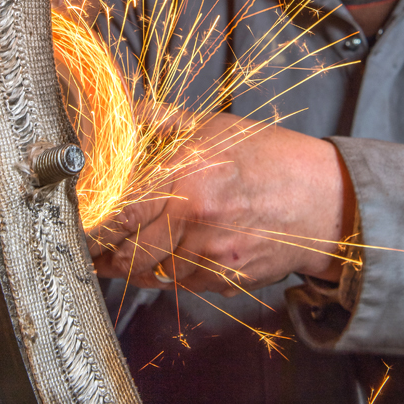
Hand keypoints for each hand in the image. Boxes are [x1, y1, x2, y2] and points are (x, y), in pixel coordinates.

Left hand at [89, 112, 354, 293]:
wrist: (326, 200)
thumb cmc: (270, 159)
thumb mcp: (213, 127)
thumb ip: (159, 123)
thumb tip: (114, 118)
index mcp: (185, 175)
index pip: (117, 211)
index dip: (91, 225)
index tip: (77, 226)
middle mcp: (195, 217)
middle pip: (127, 252)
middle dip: (105, 252)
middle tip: (93, 245)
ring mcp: (211, 255)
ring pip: (150, 273)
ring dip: (134, 266)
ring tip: (129, 249)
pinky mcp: (224, 281)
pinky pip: (180, 285)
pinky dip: (170, 273)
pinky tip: (176, 253)